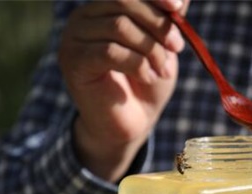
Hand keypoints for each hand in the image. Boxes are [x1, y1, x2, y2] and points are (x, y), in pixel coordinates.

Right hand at [58, 0, 189, 180]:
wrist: (133, 123)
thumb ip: (167, 19)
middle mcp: (83, 18)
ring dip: (151, 49)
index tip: (178, 8)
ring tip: (162, 70)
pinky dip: (138, 64)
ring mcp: (74, 38)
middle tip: (177, 47)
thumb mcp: (163, 45)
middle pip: (124, 2)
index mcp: (103, 8)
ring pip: (119, 27)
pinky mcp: (73, 62)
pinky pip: (110, 52)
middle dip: (157, 24)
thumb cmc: (148, 82)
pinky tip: (147, 77)